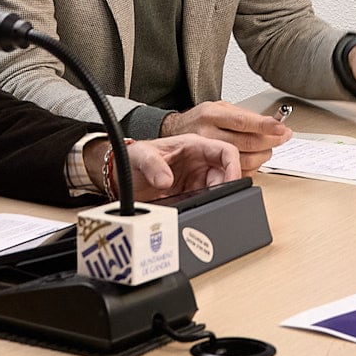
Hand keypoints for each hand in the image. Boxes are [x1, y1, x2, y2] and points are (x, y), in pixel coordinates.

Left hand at [125, 134, 240, 197]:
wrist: (122, 177)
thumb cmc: (133, 159)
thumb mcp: (140, 156)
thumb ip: (152, 164)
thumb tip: (165, 180)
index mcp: (193, 146)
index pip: (225, 151)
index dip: (234, 166)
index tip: (233, 182)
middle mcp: (199, 162)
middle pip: (225, 175)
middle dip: (223, 188)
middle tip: (211, 199)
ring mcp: (196, 180)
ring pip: (218, 191)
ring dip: (213, 200)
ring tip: (196, 203)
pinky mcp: (191, 196)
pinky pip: (206, 203)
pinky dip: (203, 208)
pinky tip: (191, 209)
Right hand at [161, 100, 291, 174]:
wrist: (174, 132)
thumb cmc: (200, 119)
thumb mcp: (218, 107)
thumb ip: (242, 114)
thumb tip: (270, 123)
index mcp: (211, 115)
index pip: (242, 121)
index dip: (264, 126)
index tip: (281, 128)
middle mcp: (208, 133)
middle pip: (247, 142)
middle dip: (271, 141)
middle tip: (282, 137)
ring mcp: (207, 153)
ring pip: (244, 159)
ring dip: (263, 155)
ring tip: (269, 148)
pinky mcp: (207, 169)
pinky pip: (237, 172)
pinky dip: (252, 167)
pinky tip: (256, 158)